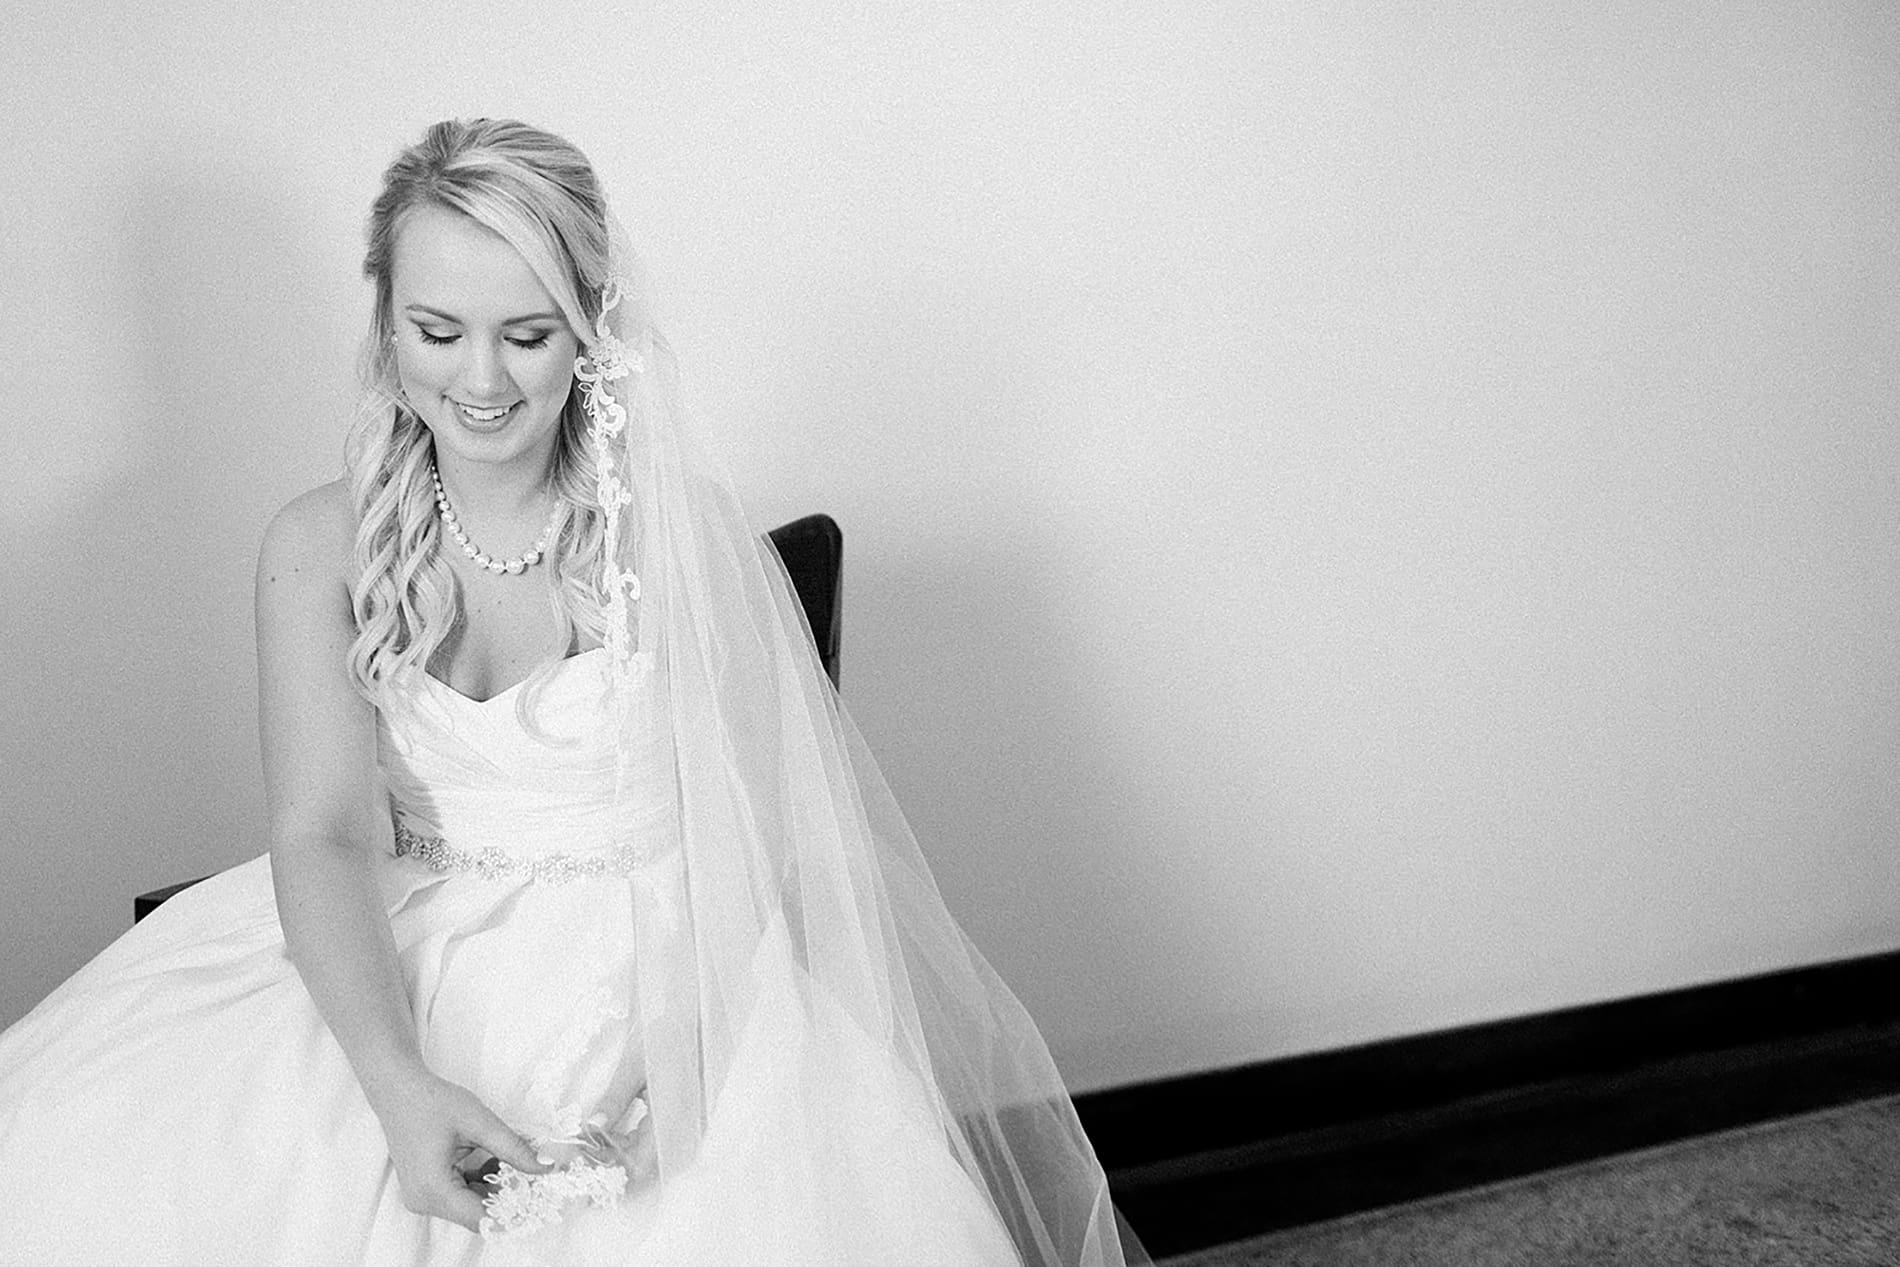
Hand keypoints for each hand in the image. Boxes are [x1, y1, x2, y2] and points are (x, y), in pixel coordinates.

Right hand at [373, 1071, 551, 1232]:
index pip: (482, 1218)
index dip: (513, 1211)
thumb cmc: (433, 1102)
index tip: (537, 1196)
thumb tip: (545, 1167)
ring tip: (509, 1158)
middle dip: (506, 1196)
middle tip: (530, 1172)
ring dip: (494, 1187)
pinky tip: (492, 1159)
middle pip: (477, 1213)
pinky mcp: (425, 1189)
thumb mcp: (480, 1123)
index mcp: (434, 1190)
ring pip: (470, 1205)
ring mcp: (422, 1197)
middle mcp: (424, 1201)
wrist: (399, 1090)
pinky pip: (460, 1196)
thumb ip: (513, 1149)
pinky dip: (479, 1182)